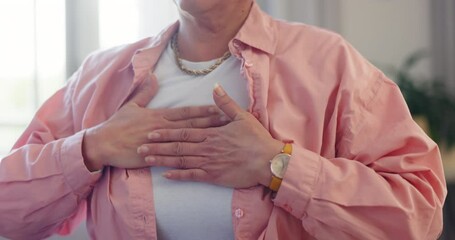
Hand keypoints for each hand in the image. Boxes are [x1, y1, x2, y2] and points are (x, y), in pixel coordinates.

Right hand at [82, 78, 227, 170]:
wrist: (103, 143)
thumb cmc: (117, 125)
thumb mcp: (131, 105)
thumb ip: (145, 92)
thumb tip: (153, 76)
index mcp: (159, 116)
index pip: (186, 113)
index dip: (203, 111)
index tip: (219, 109)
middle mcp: (162, 128)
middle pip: (192, 126)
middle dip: (211, 124)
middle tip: (229, 122)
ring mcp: (160, 143)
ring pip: (186, 141)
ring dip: (204, 139)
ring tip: (221, 139)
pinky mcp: (154, 156)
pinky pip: (174, 158)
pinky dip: (188, 158)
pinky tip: (202, 160)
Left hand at [138, 84, 283, 188]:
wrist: (268, 161)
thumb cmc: (256, 139)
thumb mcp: (242, 116)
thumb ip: (225, 103)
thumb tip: (215, 87)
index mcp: (211, 133)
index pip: (183, 132)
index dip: (165, 132)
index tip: (150, 132)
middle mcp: (206, 147)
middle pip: (177, 146)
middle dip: (157, 147)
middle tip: (139, 147)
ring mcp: (208, 163)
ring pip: (180, 161)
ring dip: (162, 160)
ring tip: (146, 160)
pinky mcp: (214, 176)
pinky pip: (192, 176)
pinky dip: (178, 175)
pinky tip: (165, 175)